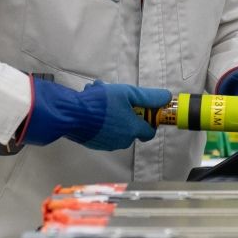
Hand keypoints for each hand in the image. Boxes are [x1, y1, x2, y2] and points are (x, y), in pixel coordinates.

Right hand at [23, 77, 171, 151]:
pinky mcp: (93, 143)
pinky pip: (102, 129)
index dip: (149, 118)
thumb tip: (167, 98)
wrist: (70, 115)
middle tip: (114, 94)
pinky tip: (89, 105)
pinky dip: (100, 119)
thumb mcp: (128, 93)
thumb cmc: (101, 103)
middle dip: (125, 109)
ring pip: (115, 125)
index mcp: (133, 130)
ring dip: (111, 111)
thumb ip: (149, 96)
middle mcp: (122, 141)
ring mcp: (107, 144)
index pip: (150, 131)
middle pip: (131, 126)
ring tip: (97, 94)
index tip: (142, 107)